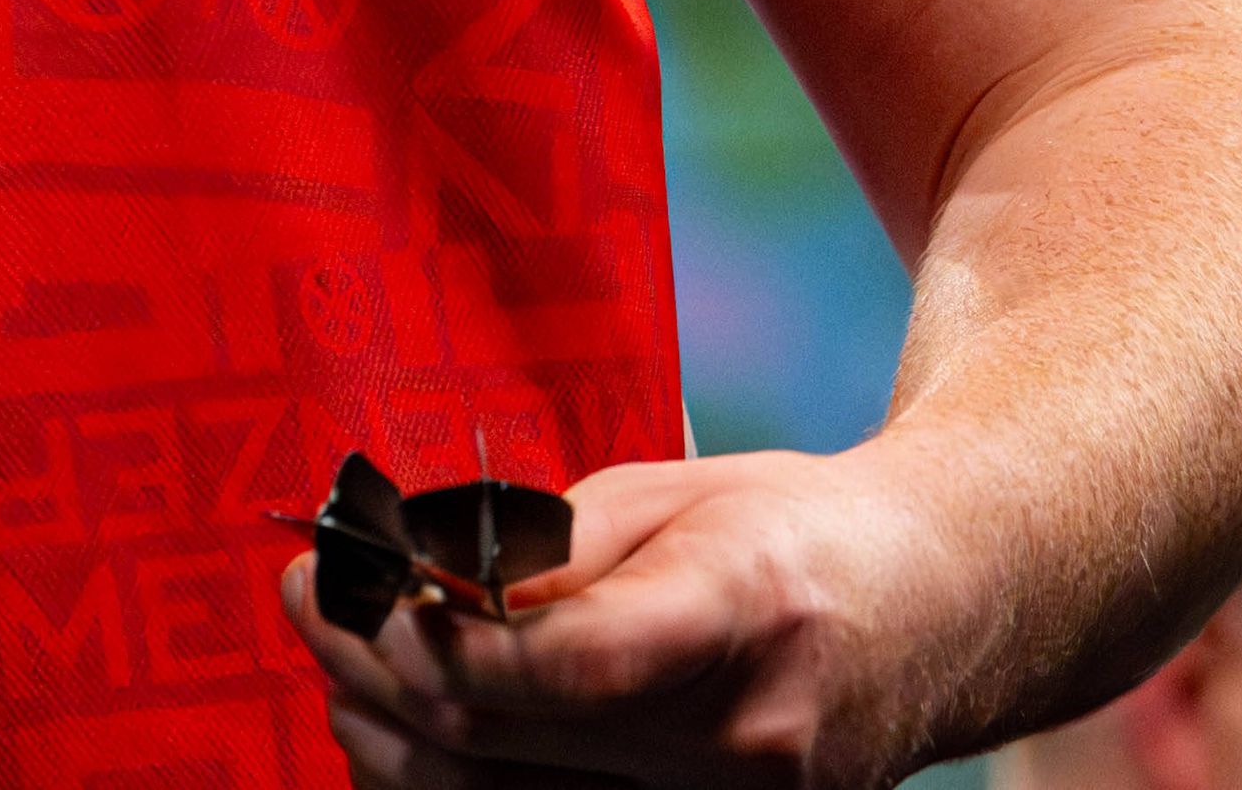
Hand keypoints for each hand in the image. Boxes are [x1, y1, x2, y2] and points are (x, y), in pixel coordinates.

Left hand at [289, 448, 964, 788]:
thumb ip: (550, 552)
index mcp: (745, 610)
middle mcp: (742, 740)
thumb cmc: (789, 532)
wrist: (931, 616)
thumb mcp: (675, 497)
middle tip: (310, 600)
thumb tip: (418, 590)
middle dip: (376, 673)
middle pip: (506, 744)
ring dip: (392, 743)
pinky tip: (403, 738)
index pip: (565, 665)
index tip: (361, 586)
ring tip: (337, 667)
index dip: (439, 639)